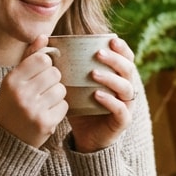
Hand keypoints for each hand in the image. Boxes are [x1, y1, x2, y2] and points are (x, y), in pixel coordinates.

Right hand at [0, 35, 67, 148]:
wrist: (9, 137)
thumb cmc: (14, 103)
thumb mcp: (15, 79)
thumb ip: (30, 57)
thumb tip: (43, 36)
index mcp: (12, 80)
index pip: (42, 59)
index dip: (45, 65)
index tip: (40, 73)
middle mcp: (21, 93)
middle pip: (54, 73)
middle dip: (52, 80)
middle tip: (42, 90)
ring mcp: (33, 109)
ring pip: (61, 89)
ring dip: (57, 95)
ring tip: (44, 102)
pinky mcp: (45, 123)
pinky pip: (64, 105)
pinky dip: (59, 109)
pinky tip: (47, 114)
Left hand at [68, 35, 139, 152]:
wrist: (85, 137)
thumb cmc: (80, 106)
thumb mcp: (74, 84)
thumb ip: (66, 66)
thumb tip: (48, 43)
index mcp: (118, 77)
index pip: (126, 58)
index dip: (122, 48)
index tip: (111, 39)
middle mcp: (125, 89)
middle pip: (128, 69)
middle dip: (115, 59)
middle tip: (99, 53)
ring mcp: (126, 105)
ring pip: (126, 88)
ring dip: (111, 78)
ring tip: (94, 74)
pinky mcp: (122, 121)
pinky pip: (121, 109)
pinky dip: (110, 101)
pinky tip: (97, 95)